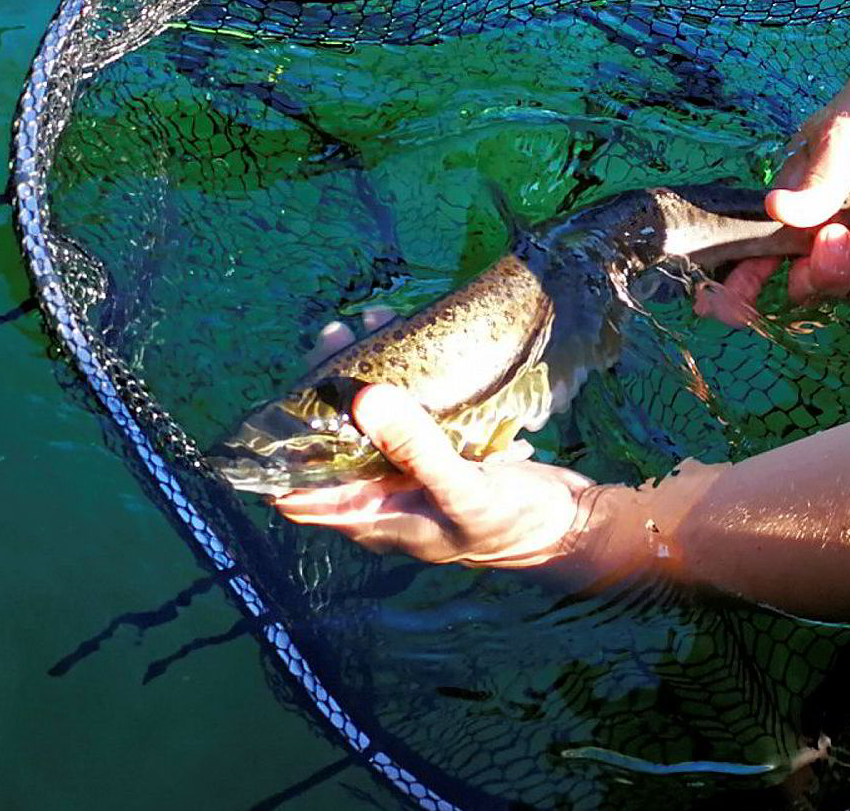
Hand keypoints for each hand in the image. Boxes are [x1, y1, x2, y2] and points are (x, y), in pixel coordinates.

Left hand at [268, 311, 598, 568]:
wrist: (569, 525)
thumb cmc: (511, 523)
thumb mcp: (461, 489)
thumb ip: (414, 448)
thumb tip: (364, 398)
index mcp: (374, 518)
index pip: (301, 493)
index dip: (280, 453)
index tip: (281, 397)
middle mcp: (383, 498)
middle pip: (332, 444)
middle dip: (329, 390)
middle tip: (336, 334)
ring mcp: (410, 475)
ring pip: (370, 422)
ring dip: (367, 375)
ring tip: (374, 323)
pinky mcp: (439, 452)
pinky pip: (408, 413)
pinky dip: (405, 380)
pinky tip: (412, 341)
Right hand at [697, 58, 849, 325]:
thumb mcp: (837, 143)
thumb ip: (816, 185)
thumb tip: (776, 208)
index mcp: (793, 216)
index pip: (757, 262)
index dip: (738, 293)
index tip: (726, 312)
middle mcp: (823, 240)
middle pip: (809, 289)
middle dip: (822, 274)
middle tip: (838, 234)